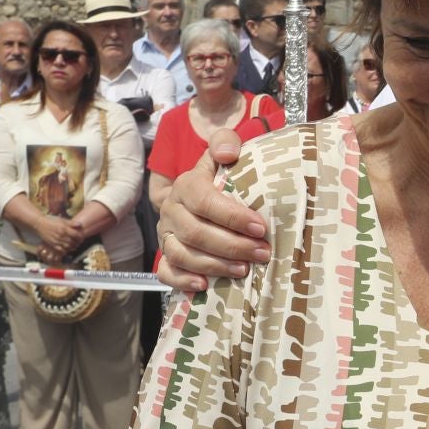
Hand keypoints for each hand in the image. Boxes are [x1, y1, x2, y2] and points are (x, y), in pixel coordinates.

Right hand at [36, 214, 82, 258]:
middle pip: (73, 242)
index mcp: (64, 228)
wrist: (39, 224)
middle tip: (79, 242)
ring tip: (74, 245)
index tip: (82, 237)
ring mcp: (56, 240)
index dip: (80, 237)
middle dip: (77, 243)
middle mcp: (61, 235)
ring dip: (73, 247)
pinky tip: (67, 248)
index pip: (76, 235)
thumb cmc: (51, 221)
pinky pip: (60, 250)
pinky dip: (65, 250)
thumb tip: (80, 224)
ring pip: (68, 247)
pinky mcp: (52, 244)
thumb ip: (71, 223)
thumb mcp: (62, 220)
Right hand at [156, 128, 267, 290]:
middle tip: (262, 253)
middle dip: (232, 245)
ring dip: (214, 265)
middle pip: (195, 232)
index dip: (232, 216)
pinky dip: (183, 281)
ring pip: (182, 254)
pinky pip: (166, 272)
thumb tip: (227, 153)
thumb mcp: (224, 152)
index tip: (261, 227)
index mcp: (186, 185)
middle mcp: (171, 210)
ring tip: (244, 270)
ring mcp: (166, 235)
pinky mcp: (166, 255)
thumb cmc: (221, 176)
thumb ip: (226, 143)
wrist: (200, 192)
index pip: (204, 201)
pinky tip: (205, 286)